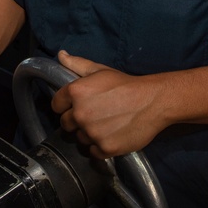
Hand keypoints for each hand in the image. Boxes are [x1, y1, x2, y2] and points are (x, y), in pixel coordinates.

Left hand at [51, 50, 167, 158]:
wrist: (152, 101)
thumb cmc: (125, 84)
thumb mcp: (99, 70)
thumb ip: (76, 64)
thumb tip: (60, 55)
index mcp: (76, 92)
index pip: (56, 105)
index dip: (64, 106)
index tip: (75, 106)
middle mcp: (80, 114)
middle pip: (65, 124)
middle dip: (76, 121)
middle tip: (92, 115)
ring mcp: (92, 133)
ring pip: (80, 139)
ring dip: (88, 134)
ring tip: (104, 125)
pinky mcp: (105, 148)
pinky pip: (93, 152)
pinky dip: (99, 147)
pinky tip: (110, 136)